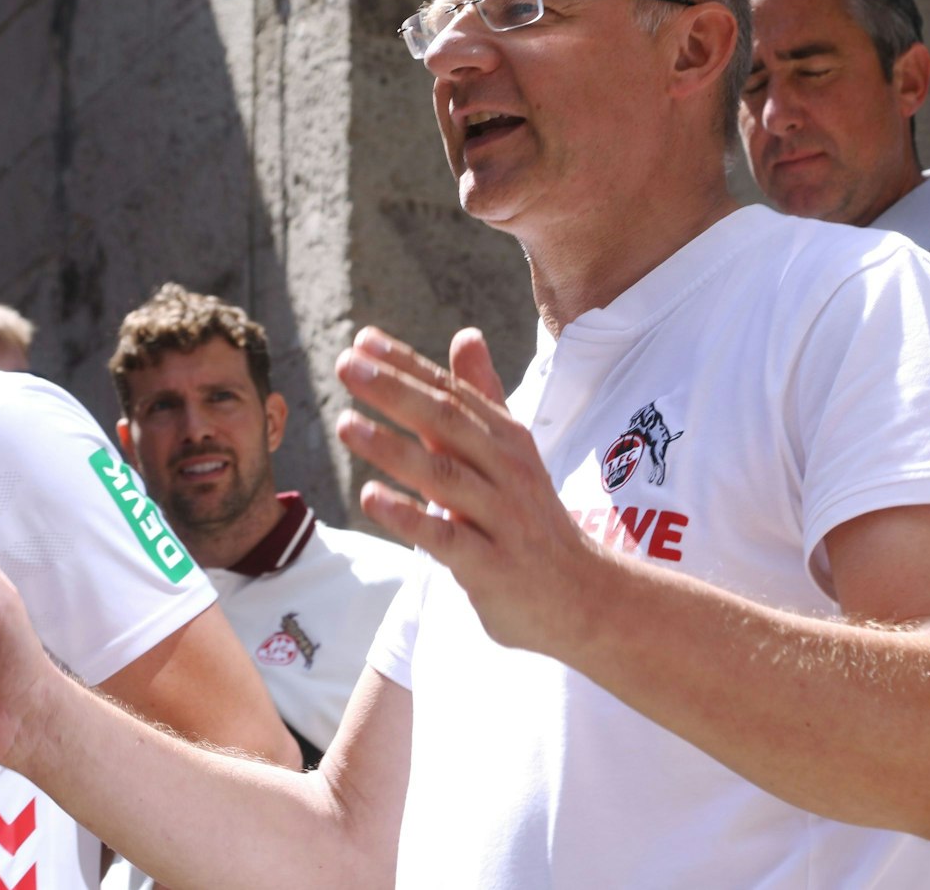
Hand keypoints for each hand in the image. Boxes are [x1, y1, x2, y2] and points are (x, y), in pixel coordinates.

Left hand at [334, 326, 607, 654]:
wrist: (583, 595)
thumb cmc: (531, 519)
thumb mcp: (512, 452)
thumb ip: (482, 397)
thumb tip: (465, 335)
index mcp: (507, 439)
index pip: (453, 393)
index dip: (408, 365)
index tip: (363, 340)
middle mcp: (506, 470)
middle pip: (448, 423)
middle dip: (396, 392)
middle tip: (347, 365)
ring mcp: (500, 518)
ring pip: (444, 476)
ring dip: (393, 448)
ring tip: (345, 424)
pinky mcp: (491, 566)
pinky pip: (446, 538)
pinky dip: (409, 517)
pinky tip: (371, 497)